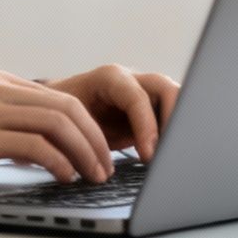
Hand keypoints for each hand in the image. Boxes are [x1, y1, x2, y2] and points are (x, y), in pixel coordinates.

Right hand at [0, 69, 115, 185]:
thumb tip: (29, 148)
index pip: (58, 98)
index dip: (87, 126)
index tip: (98, 151)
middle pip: (68, 107)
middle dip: (94, 139)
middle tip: (105, 167)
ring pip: (58, 122)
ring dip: (83, 152)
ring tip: (92, 175)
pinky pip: (33, 144)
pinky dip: (57, 161)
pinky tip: (62, 177)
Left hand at [37, 64, 180, 161]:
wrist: (60, 110)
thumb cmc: (60, 115)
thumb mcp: (68, 123)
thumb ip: (85, 136)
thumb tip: (96, 159)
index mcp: (110, 78)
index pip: (138, 98)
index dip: (147, 126)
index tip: (148, 155)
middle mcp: (132, 80)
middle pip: (167, 89)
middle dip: (175, 119)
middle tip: (172, 152)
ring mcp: (145, 93)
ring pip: (177, 101)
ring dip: (178, 127)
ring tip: (173, 155)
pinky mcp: (152, 109)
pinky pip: (172, 116)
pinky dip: (174, 135)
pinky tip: (168, 155)